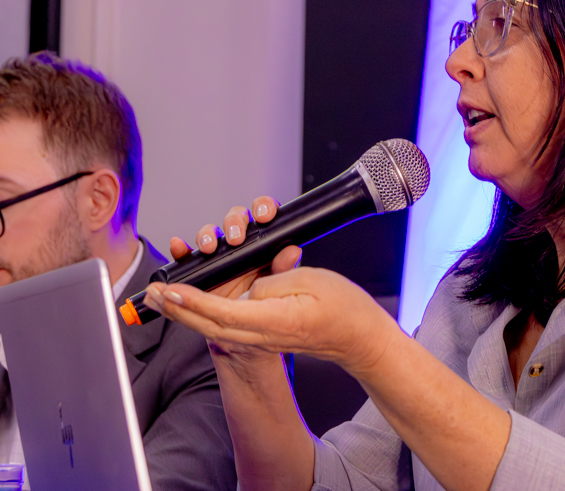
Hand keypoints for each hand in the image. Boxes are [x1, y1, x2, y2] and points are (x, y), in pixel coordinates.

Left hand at [143, 264, 398, 376]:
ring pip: (213, 326)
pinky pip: (225, 323)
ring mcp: (261, 335)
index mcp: (275, 321)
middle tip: (151, 294)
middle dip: (176, 309)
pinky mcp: (262, 331)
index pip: (225, 313)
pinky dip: (201, 313)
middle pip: (209, 325)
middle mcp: (263, 333)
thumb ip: (275, 281)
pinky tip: (186, 303)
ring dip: (184, 312)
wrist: (358, 338)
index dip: (195, 302)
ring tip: (160, 297)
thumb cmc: (343, 308)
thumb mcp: (311, 283)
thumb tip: (251, 286)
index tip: (172, 290)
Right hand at [166, 196, 301, 298]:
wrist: (244, 327)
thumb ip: (283, 267)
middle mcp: (239, 243)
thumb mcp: (277, 283)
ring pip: (210, 233)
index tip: (264, 215)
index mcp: (262, 241)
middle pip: (234, 219)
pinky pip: (186, 255)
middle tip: (236, 238)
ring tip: (210, 247)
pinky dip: (180, 249)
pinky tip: (178, 246)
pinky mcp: (199, 268)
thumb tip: (293, 251)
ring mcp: (217, 255)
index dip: (263, 208)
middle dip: (234, 223)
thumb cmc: (264, 299)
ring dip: (208, 235)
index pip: (263, 213)